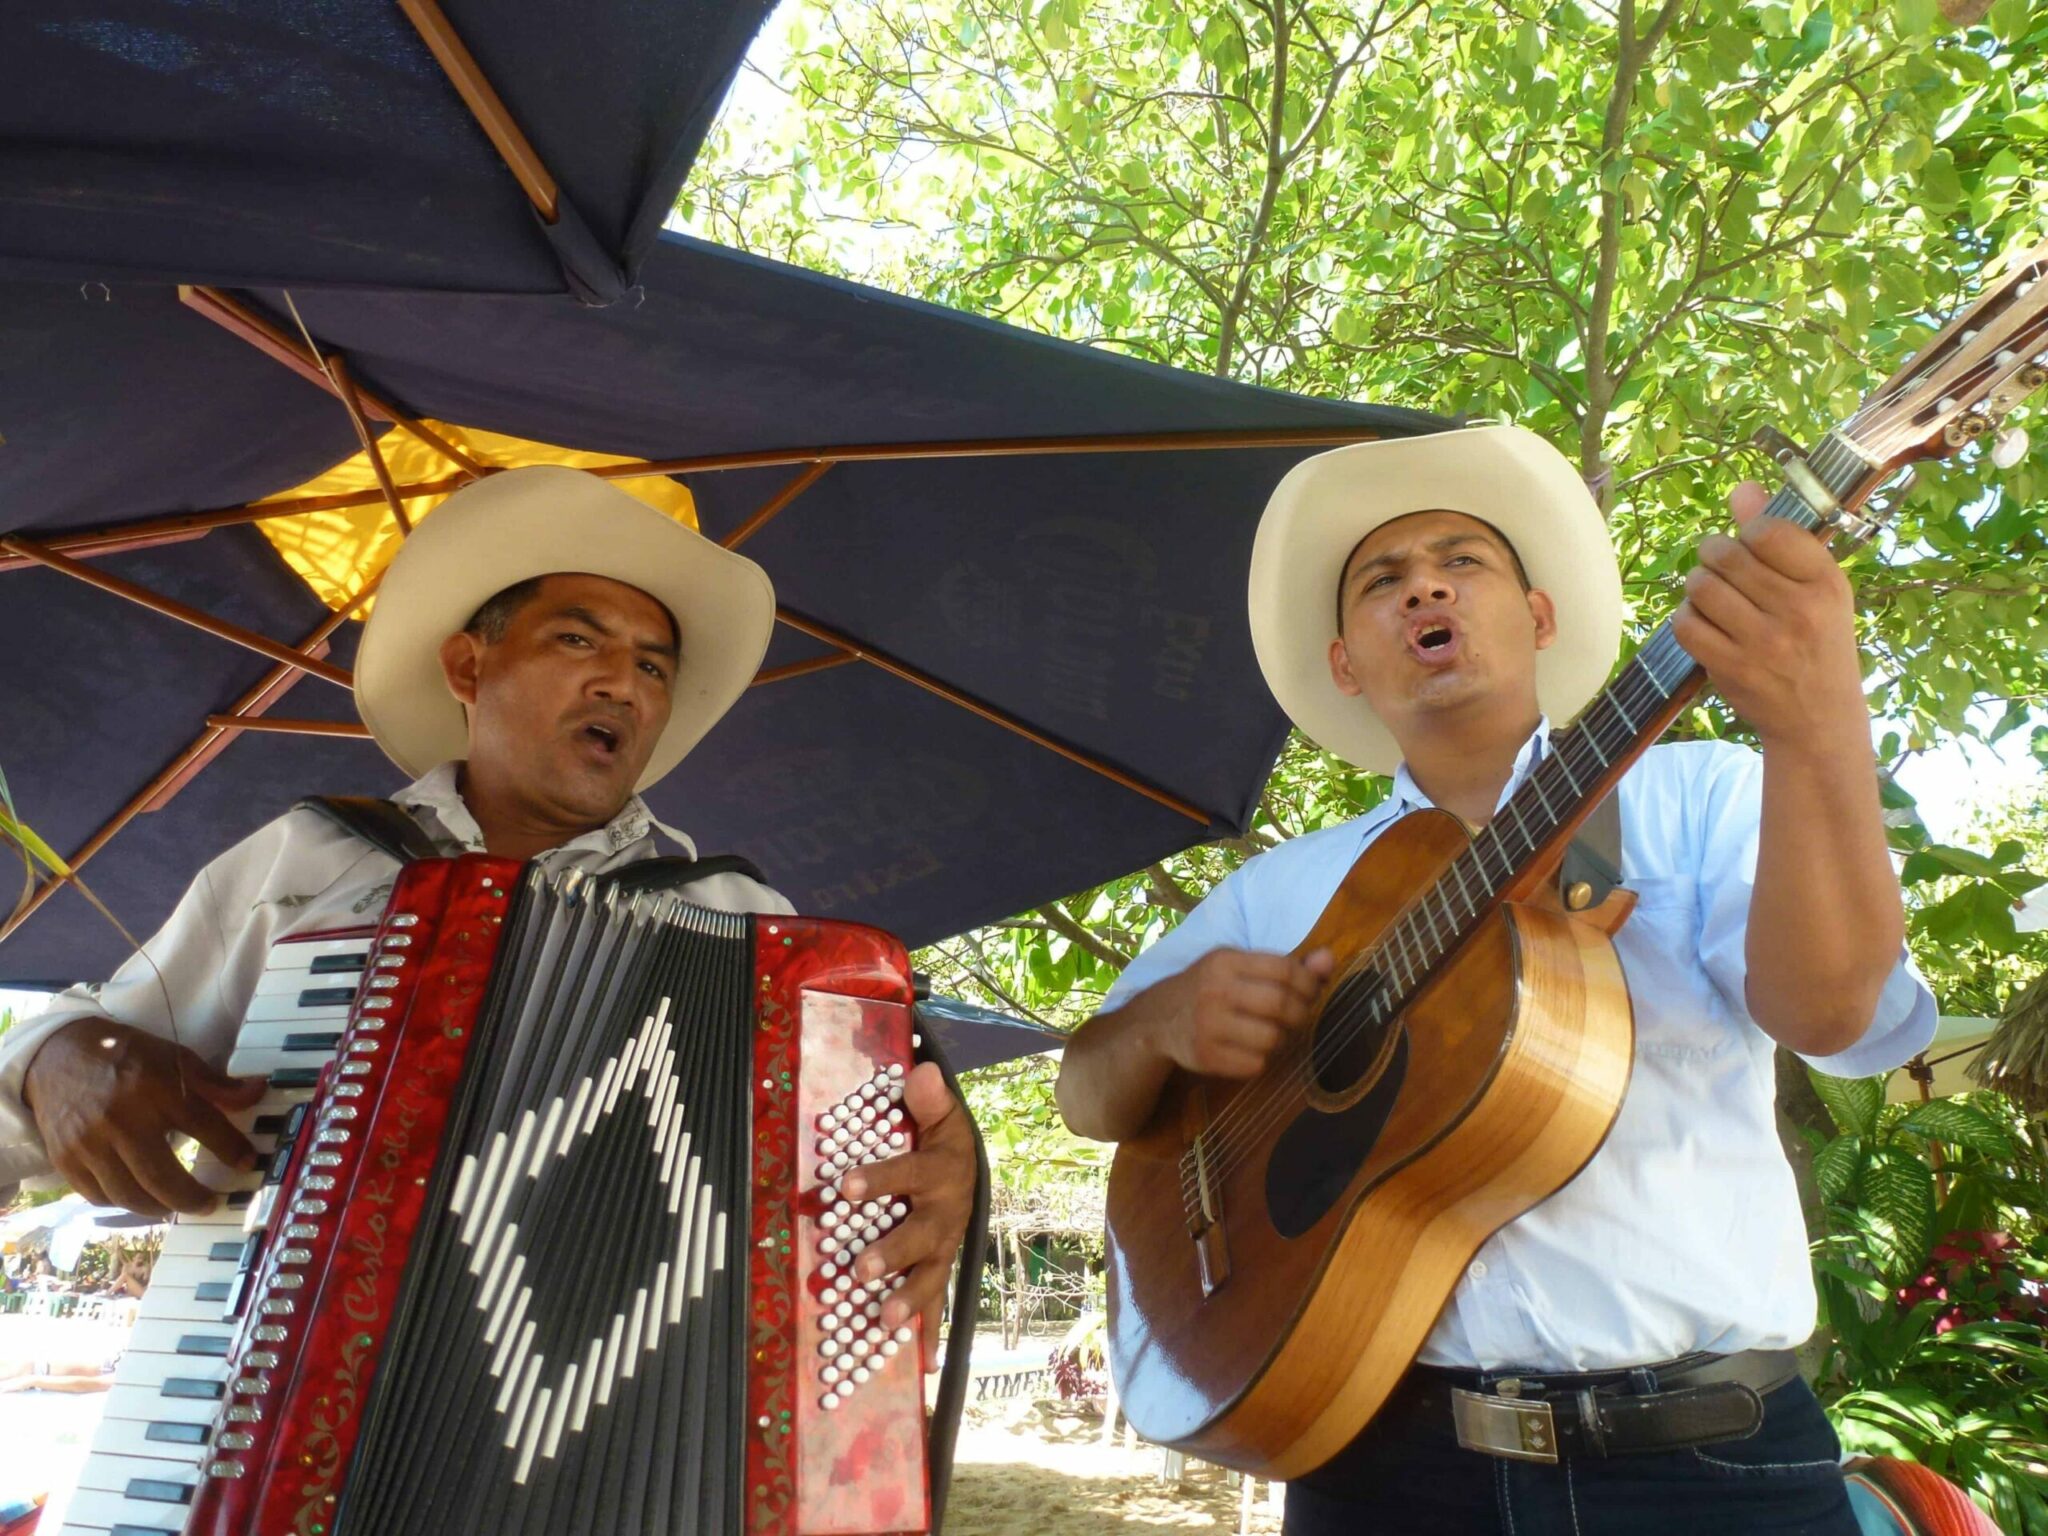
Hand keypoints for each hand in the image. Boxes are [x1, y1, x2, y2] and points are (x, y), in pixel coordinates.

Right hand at [22, 1018, 264, 1216]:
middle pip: (160, 1176)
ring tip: (177, 1206)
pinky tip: (140, 1197)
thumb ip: (215, 1082)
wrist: (56, 1056)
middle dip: (191, 1198)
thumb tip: (258, 1091)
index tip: (247, 1163)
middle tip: (210, 1204)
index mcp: (153, 1087)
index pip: (202, 1124)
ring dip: (159, 1207)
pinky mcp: (65, 1159)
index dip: (230, 1147)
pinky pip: (98, 1196)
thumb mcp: (174, 1057)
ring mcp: (88, 1143)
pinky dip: (123, 1202)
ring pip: (128, 1194)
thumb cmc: (124, 1056)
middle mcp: (120, 1119)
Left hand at [838, 1061, 977, 1369]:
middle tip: (858, 1268)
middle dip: (891, 1254)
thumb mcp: (941, 1114)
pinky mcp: (938, 1268)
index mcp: (942, 1171)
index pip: (909, 1173)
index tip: (842, 1184)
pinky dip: (930, 1334)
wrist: (970, 1169)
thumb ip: (929, 1099)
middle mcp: (947, 1214)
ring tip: (881, 1318)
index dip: (879, 1179)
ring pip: (929, 1275)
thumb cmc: (942, 1140)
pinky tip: (924, 1364)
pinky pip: (934, 1303)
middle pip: (921, 1236)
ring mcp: (944, 1247)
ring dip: (906, 1299)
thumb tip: (922, 1072)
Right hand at [1147, 946, 1334, 1078]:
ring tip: (1270, 1033)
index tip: (1311, 992)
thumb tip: (1328, 960)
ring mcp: (1207, 1025)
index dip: (1309, 983)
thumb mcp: (1240, 967)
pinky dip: (1260, 1059)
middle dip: (1300, 1013)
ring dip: (1280, 1039)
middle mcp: (1214, 990)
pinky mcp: (1205, 1056)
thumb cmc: (1211, 988)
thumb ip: (1288, 965)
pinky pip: (1254, 1064)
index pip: (1284, 969)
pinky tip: (1249, 1049)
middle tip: (1296, 1017)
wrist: (1159, 1019)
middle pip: (1281, 1005)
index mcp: (1225, 961)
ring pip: (1272, 1038)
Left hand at [1671, 481, 1869, 755]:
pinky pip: (1685, 625)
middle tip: (1723, 568)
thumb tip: (1743, 489)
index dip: (1748, 531)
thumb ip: (1780, 537)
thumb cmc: (1817, 640)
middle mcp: (1797, 610)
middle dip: (1715, 556)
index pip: (1769, 532)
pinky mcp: (1731, 668)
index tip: (1751, 543)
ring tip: (1713, 594)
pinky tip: (1704, 623)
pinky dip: (1687, 619)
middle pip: (1725, 556)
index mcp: (1825, 583)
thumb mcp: (1817, 588)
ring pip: (1701, 587)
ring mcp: (1763, 642)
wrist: (1818, 718)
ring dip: (1698, 585)